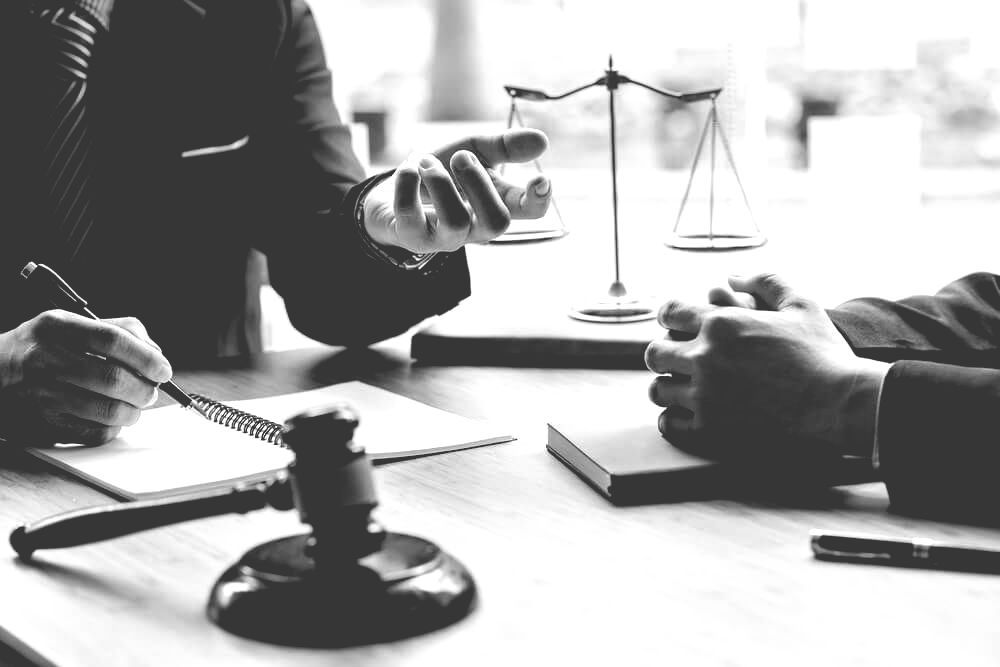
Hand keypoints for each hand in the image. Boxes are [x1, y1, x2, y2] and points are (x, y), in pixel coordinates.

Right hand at [0, 311, 171, 445]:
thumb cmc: (41, 348)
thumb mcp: (68, 325)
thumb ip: (116, 330)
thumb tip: (154, 353)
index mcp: (56, 327)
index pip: (112, 340)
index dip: (145, 357)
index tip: (163, 369)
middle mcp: (45, 359)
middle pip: (112, 378)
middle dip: (143, 389)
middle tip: (150, 391)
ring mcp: (41, 394)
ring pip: (106, 410)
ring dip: (132, 412)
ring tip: (134, 406)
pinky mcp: (41, 424)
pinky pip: (92, 433)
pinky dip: (112, 429)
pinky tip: (111, 419)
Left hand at [363, 128, 551, 252]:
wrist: (393, 190)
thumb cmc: (441, 171)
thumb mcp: (473, 149)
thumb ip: (504, 146)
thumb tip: (542, 141)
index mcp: (495, 203)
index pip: (528, 212)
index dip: (539, 201)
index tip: (541, 178)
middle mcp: (474, 227)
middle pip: (496, 223)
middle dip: (479, 183)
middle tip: (461, 157)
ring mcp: (444, 237)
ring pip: (455, 222)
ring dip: (441, 183)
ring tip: (426, 162)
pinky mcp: (412, 237)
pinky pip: (411, 217)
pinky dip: (408, 185)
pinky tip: (408, 170)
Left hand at [644, 274, 887, 458]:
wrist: (840, 404)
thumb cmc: (824, 354)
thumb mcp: (800, 304)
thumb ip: (765, 282)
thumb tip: (733, 274)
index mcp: (720, 323)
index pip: (669, 313)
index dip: (670, 318)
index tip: (676, 327)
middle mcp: (704, 357)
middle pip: (655, 353)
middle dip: (664, 354)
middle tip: (676, 360)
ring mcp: (704, 395)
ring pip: (658, 390)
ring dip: (668, 387)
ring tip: (681, 388)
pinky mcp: (710, 428)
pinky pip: (670, 423)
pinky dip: (673, 419)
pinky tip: (685, 415)